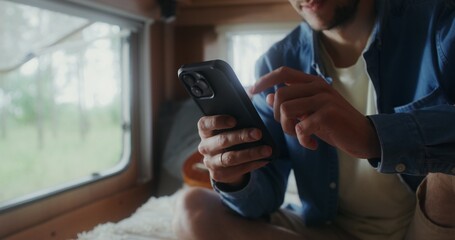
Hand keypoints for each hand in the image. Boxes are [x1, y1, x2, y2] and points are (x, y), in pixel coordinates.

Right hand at [197, 115, 271, 186]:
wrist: (223, 161)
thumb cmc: (230, 136)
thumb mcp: (228, 129)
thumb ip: (236, 123)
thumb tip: (252, 121)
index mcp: (205, 131)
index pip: (204, 124)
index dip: (218, 121)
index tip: (234, 120)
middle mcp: (204, 147)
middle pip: (222, 140)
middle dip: (241, 136)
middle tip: (258, 133)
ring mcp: (210, 162)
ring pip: (230, 158)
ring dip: (251, 153)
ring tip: (267, 150)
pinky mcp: (218, 175)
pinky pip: (237, 170)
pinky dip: (252, 164)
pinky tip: (265, 160)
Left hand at [250, 67, 379, 158]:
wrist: (364, 136)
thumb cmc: (336, 125)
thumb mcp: (310, 112)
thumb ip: (292, 103)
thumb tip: (269, 97)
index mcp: (313, 83)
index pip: (283, 73)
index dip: (264, 80)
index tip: (251, 91)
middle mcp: (318, 86)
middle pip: (280, 95)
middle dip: (278, 117)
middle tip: (291, 129)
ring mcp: (323, 99)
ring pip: (286, 110)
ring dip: (289, 129)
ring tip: (302, 136)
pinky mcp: (328, 114)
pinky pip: (301, 127)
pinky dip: (303, 141)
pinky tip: (312, 145)